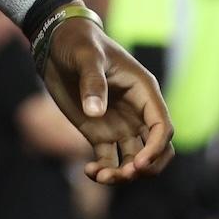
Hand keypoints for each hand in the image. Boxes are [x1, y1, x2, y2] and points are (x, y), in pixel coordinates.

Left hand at [36, 16, 174, 184]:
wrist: (56, 44)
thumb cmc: (79, 42)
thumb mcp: (86, 56)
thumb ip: (93, 82)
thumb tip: (95, 112)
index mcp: (143, 91)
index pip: (162, 127)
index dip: (156, 149)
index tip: (137, 164)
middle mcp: (137, 112)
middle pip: (156, 150)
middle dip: (144, 168)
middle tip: (123, 173)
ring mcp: (120, 125)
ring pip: (134, 160)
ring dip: (123, 175)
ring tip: (100, 176)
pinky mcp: (100, 133)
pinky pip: (110, 160)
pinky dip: (104, 171)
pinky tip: (89, 170)